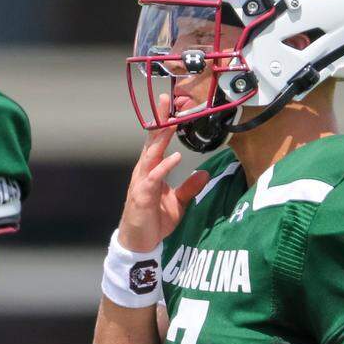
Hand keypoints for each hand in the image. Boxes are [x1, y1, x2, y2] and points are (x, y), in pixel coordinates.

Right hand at [118, 94, 210, 251]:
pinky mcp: (142, 196)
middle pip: (152, 141)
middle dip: (159, 120)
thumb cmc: (154, 221)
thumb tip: (204, 173)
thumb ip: (190, 187)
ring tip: (170, 121)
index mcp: (152, 170)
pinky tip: (173, 157)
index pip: (158, 142)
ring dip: (160, 137)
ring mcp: (141, 182)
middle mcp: (144, 172)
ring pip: (151, 154)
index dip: (166, 124)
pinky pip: (153, 178)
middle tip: (166, 99)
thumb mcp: (178, 203)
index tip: (175, 106)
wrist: (139, 244)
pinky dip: (163, 167)